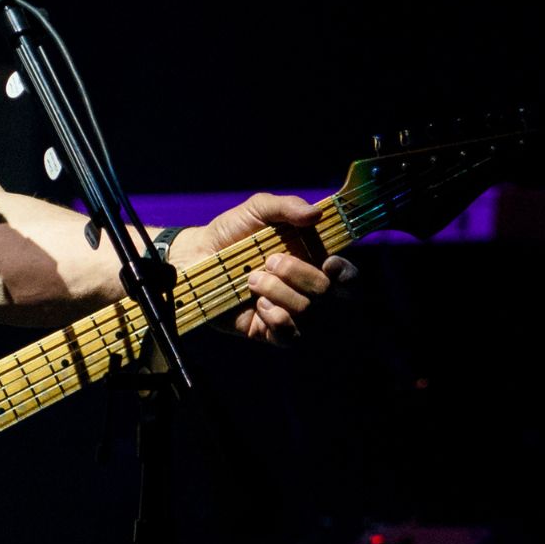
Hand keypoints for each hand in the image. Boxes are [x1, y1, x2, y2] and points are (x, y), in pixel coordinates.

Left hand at [167, 192, 357, 345]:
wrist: (196, 257)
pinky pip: (290, 337)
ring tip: (252, 280)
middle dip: (299, 274)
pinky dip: (277, 319)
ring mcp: (290, 313)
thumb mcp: (257, 209)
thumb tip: (315, 213)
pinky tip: (259, 305)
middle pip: (329, 295)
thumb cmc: (231, 231)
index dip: (346, 274)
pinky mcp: (270, 332)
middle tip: (269, 261)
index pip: (348, 277)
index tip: (328, 262)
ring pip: (309, 315)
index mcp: (312, 261)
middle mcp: (307, 290)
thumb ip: (287, 207)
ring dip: (280, 293)